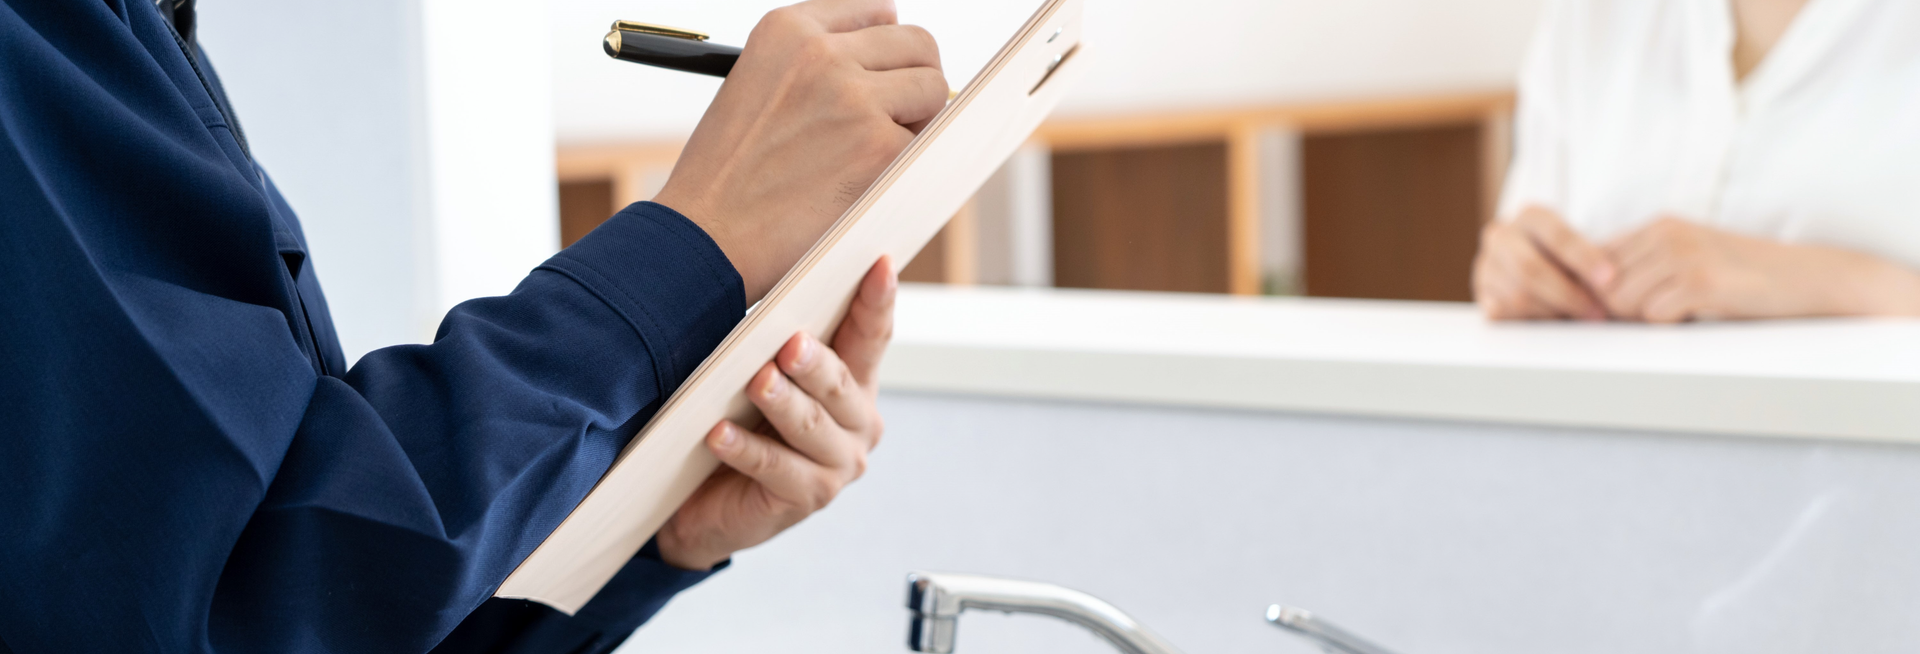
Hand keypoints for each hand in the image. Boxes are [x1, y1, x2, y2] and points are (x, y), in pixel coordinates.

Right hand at [652, 0, 945, 303]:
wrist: (705, 236)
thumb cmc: (725, 176)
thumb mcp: (754, 85)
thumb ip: (812, 63)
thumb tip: (883, 47)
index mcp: (786, 30)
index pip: (876, 11)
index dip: (887, 50)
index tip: (885, 74)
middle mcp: (821, 53)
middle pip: (916, 44)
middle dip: (913, 81)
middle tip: (894, 119)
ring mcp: (854, 98)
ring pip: (932, 89)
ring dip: (917, 120)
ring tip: (874, 153)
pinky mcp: (879, 146)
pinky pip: (926, 143)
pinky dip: (908, 164)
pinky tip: (870, 181)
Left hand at [655, 258, 895, 569]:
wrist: (708, 505)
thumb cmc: (740, 425)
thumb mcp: (763, 379)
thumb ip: (778, 347)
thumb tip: (767, 301)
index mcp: (855, 385)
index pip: (872, 336)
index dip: (877, 301)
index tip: (879, 264)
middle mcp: (858, 425)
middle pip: (839, 384)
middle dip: (816, 362)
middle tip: (791, 343)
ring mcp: (838, 466)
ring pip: (810, 426)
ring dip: (782, 403)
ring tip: (757, 383)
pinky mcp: (807, 499)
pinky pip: (773, 468)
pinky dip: (744, 449)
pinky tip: (718, 433)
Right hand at [1473, 205, 1614, 319]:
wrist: (1526, 258)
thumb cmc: (1563, 255)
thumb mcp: (1576, 245)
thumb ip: (1588, 259)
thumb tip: (1611, 285)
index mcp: (1530, 216)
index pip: (1557, 235)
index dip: (1584, 258)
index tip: (1609, 279)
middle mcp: (1502, 235)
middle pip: (1530, 269)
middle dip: (1568, 294)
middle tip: (1596, 312)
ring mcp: (1487, 264)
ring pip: (1517, 295)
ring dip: (1552, 311)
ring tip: (1579, 318)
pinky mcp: (1482, 292)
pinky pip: (1503, 312)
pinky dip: (1531, 320)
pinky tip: (1552, 321)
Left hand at [1597, 217, 1919, 321]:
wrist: (1806, 279)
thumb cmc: (1744, 278)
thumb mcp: (1687, 261)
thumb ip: (1643, 269)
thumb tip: (1590, 297)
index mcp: (1659, 226)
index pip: (1595, 260)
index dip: (1600, 291)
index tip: (1621, 308)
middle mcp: (1666, 233)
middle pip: (1603, 285)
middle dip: (1622, 309)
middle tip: (1660, 314)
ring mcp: (1683, 255)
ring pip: (1623, 301)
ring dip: (1646, 318)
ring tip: (1682, 312)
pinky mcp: (1701, 280)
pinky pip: (1653, 315)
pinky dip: (1670, 324)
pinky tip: (1697, 316)